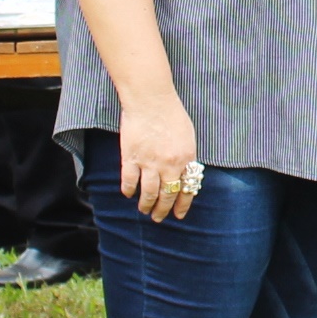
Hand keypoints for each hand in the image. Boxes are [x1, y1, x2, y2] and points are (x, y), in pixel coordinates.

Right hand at [117, 89, 200, 221]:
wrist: (150, 99)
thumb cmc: (171, 113)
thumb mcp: (188, 136)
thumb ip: (186, 156)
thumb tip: (184, 174)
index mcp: (186, 158)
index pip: (187, 190)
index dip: (182, 205)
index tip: (178, 215)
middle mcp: (169, 165)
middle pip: (167, 195)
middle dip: (162, 210)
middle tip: (158, 218)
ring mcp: (149, 163)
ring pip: (148, 193)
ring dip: (146, 205)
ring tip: (144, 210)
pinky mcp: (131, 158)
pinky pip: (129, 182)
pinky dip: (129, 190)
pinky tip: (129, 194)